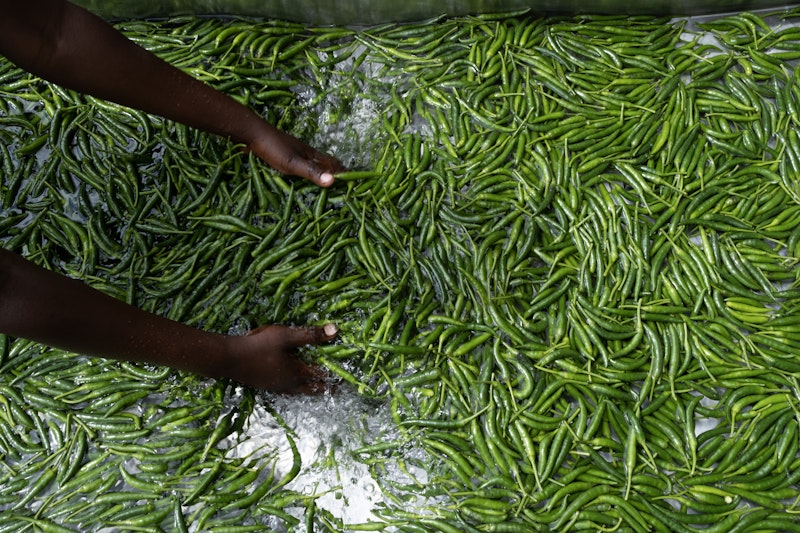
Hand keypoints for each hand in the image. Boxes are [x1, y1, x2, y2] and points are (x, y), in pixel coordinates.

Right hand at [223, 323, 338, 392]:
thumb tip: (335, 331)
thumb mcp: (286, 335)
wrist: (230, 358)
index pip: (322, 376)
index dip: (335, 377)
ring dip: (311, 391)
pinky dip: (296, 390)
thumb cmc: (259, 345)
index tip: (345, 380)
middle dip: (326, 388)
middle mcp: (290, 383)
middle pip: (313, 389)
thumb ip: (310, 334)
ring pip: (300, 393)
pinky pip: (287, 392)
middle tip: (336, 388)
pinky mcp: (266, 386)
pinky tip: (292, 386)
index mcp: (298, 372)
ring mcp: (277, 387)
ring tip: (318, 390)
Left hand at [248, 126, 345, 187]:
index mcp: (310, 153)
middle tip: (344, 178)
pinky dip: (306, 169)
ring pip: (312, 161)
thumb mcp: (293, 163)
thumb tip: (334, 181)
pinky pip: (299, 163)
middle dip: (334, 169)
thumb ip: (312, 173)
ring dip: (321, 168)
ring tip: (327, 176)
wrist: (251, 133)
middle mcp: (304, 152)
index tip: (353, 178)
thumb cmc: (272, 148)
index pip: (331, 163)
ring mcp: (293, 152)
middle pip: (324, 161)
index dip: (342, 171)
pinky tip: (301, 172)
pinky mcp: (282, 154)